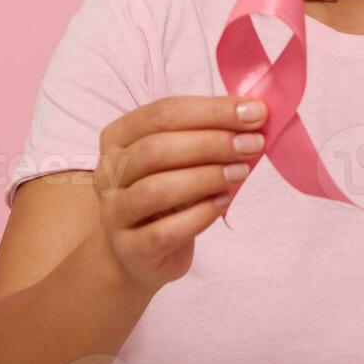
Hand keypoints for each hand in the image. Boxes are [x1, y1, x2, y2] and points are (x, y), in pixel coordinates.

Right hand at [92, 95, 269, 290]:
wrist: (137, 253)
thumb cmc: (167, 194)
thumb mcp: (181, 158)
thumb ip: (208, 134)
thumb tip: (254, 114)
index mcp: (118, 137)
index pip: (162, 113)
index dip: (211, 110)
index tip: (254, 112)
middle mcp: (109, 172)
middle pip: (156, 149)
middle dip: (211, 143)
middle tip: (252, 144)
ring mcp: (114, 213)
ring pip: (156, 189)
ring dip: (206, 177)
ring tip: (241, 173)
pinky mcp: (130, 249)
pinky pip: (165, 231)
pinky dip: (200, 215)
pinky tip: (223, 202)